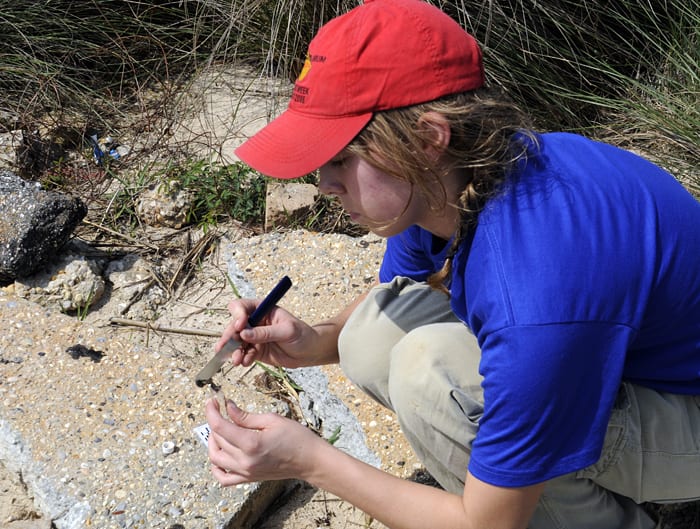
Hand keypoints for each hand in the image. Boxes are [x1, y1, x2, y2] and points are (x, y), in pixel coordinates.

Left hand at [205, 398, 321, 485]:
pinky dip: (216, 467)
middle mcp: (245, 461)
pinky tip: (219, 455)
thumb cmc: (297, 439)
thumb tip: (228, 408)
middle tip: (220, 409)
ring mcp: (246, 472)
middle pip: (217, 440)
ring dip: (213, 441)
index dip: (212, 412)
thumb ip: (246, 416)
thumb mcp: (271, 420)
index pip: (220, 427)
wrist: (310, 460)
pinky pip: (224, 478)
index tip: (212, 402)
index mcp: (251, 443)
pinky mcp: (248, 478)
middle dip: (215, 421)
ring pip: (216, 458)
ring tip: (220, 429)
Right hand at [216, 298, 317, 367]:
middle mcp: (255, 322)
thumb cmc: (303, 335)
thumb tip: (244, 334)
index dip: (237, 315)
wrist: (310, 352)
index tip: (240, 326)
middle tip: (226, 348)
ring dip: (233, 351)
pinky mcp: (255, 350)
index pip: (242, 307)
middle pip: (234, 326)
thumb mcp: (287, 331)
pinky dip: (242, 358)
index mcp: (262, 309)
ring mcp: (254, 337)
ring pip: (236, 342)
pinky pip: (244, 354)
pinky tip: (246, 363)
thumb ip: (266, 333)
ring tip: (236, 360)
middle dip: (229, 337)